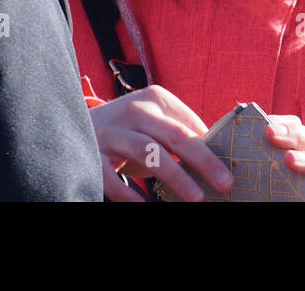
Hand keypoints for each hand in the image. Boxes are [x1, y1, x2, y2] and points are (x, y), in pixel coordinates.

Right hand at [88, 86, 234, 201]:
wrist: (74, 122)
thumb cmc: (129, 130)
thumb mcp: (154, 125)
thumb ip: (180, 135)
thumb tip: (217, 163)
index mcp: (155, 99)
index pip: (189, 126)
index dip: (212, 149)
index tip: (230, 171)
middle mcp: (134, 110)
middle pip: (175, 135)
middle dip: (203, 161)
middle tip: (225, 184)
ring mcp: (112, 131)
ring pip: (148, 151)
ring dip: (175, 176)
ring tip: (196, 198)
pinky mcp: (92, 152)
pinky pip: (111, 175)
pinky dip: (129, 192)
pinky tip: (145, 205)